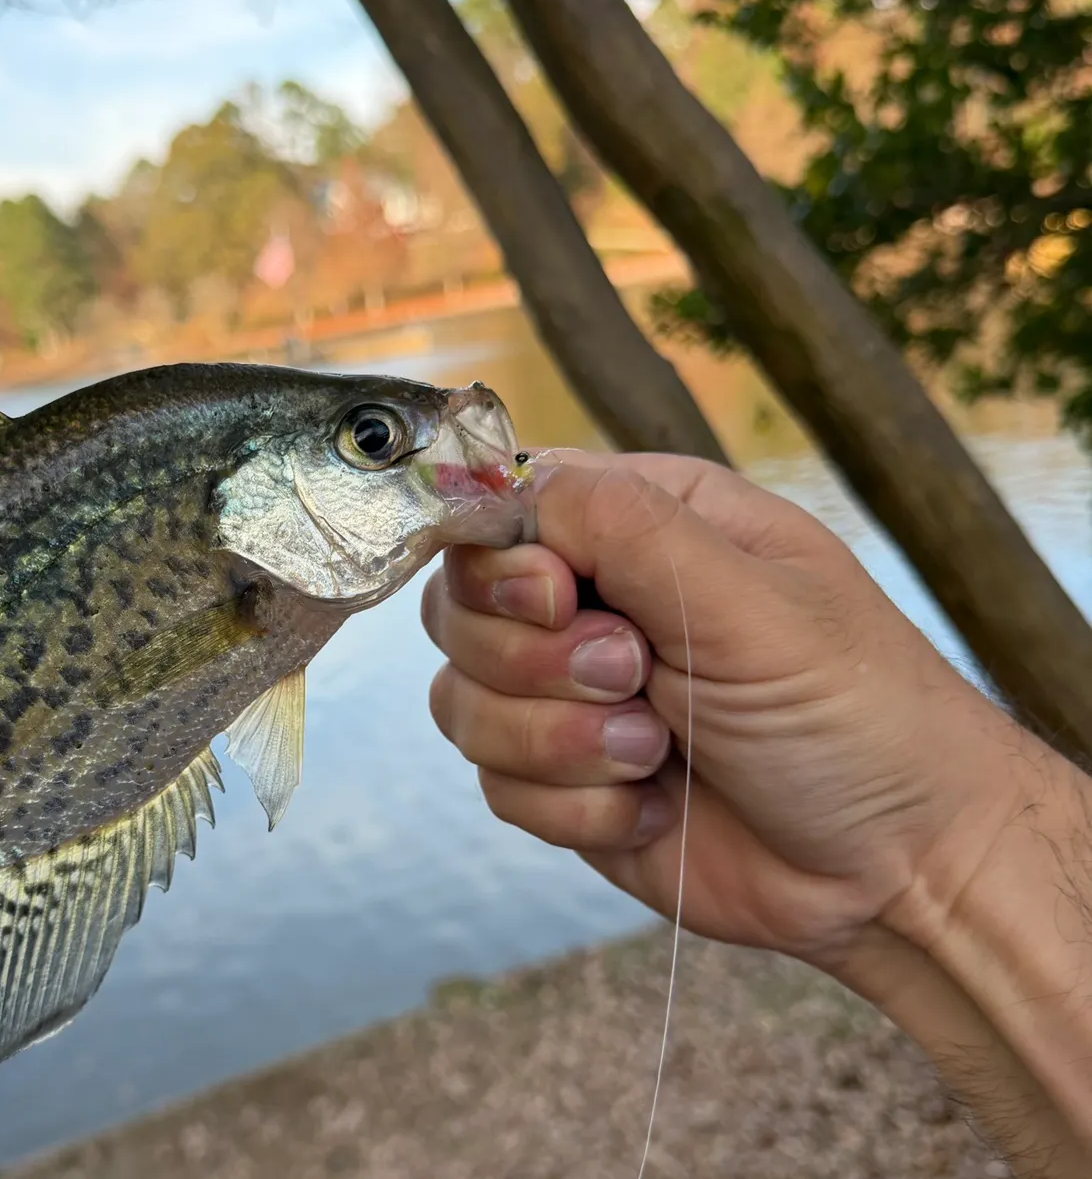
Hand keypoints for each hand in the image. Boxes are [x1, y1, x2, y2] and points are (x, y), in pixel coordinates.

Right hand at [421, 450, 1042, 972]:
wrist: (897, 871)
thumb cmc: (854, 714)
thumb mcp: (751, 599)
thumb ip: (625, 525)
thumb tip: (508, 484)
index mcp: (639, 524)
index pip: (500, 508)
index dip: (501, 561)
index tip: (558, 600)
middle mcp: (592, 599)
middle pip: (459, 604)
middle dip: (537, 662)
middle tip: (636, 677)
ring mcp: (569, 694)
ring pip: (461, 700)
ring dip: (560, 743)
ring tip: (658, 754)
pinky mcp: (564, 779)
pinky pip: (496, 785)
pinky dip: (575, 810)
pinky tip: (655, 807)